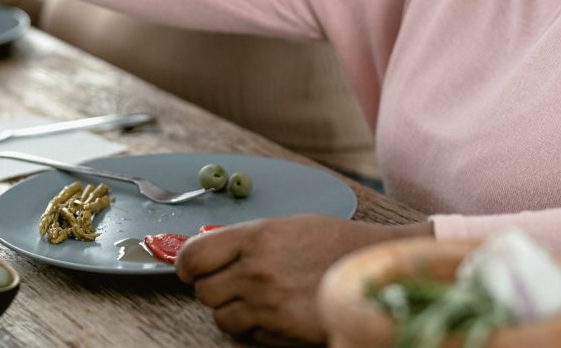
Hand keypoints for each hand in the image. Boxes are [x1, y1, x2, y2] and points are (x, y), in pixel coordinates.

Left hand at [175, 215, 433, 343]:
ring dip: (231, 310)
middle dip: (211, 288)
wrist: (374, 269)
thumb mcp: (288, 226)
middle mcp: (256, 270)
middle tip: (229, 283)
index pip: (194, 254)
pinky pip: (247, 333)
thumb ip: (248, 239)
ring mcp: (267, 303)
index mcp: (256, 236)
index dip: (186, 264)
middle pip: (202, 290)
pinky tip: (275, 311)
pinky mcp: (280, 329)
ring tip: (256, 298)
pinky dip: (254, 326)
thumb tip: (212, 250)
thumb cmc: (334, 244)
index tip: (190, 268)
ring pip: (220, 316)